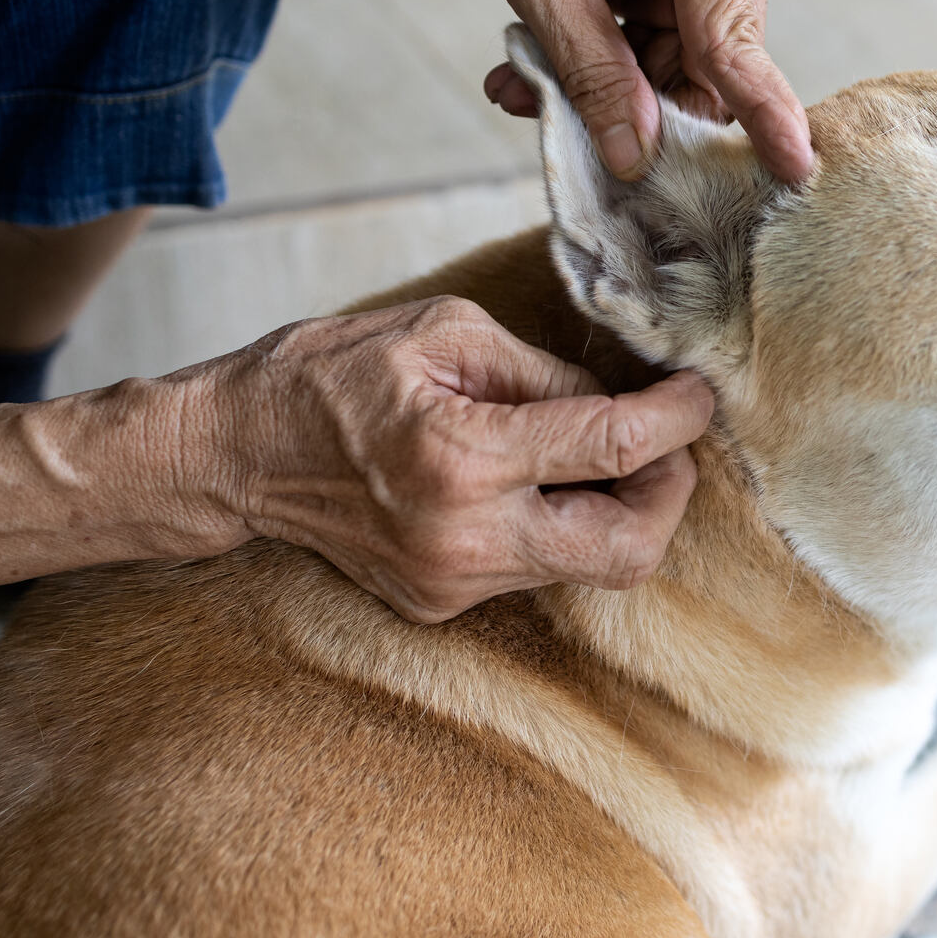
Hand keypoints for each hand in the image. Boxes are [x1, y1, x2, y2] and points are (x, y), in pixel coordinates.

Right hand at [194, 296, 713, 622]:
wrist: (235, 453)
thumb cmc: (331, 374)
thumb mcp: (445, 334)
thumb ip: (544, 372)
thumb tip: (620, 400)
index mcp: (465, 457)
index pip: (615, 449)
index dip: (678, 420)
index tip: (700, 395)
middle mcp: (465, 538)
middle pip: (629, 552)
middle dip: (668, 496)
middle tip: (663, 445)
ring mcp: (451, 583)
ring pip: (586, 566)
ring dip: (614, 510)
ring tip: (593, 452)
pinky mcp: (439, 603)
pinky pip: (534, 569)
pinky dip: (556, 525)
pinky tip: (531, 483)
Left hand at [414, 0, 812, 183]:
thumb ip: (591, 73)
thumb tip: (636, 158)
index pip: (732, 36)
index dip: (759, 109)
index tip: (793, 167)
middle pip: (713, 64)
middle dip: (644, 101)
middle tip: (559, 112)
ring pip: (696, 69)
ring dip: (623, 88)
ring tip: (538, 79)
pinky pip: (684, 54)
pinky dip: (627, 69)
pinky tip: (568, 63)